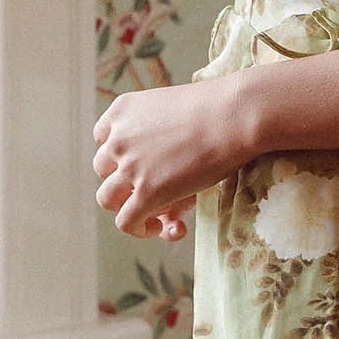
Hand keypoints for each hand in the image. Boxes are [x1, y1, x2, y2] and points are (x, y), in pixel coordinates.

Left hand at [92, 73, 250, 238]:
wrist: (234, 116)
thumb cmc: (219, 109)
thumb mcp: (176, 112)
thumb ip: (162, 137)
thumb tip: (165, 176)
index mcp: (122, 110)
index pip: (104, 139)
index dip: (121, 155)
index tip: (143, 163)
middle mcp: (118, 138)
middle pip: (103, 169)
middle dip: (125, 180)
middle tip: (157, 185)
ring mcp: (129, 167)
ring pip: (107, 198)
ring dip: (126, 205)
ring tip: (152, 212)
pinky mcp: (146, 193)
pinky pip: (126, 222)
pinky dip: (138, 229)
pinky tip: (158, 227)